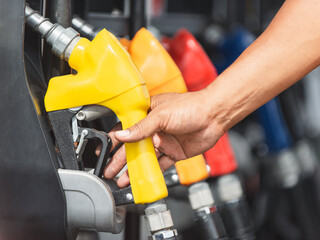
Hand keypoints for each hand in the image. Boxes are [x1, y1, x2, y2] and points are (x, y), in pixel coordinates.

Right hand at [103, 90, 223, 186]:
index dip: (114, 139)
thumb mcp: (161, 115)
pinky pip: (161, 164)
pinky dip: (152, 172)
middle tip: (108, 170)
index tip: (103, 150)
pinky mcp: (174, 152)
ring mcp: (164, 141)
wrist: (214, 116)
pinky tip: (143, 178)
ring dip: (133, 168)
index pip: (126, 127)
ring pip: (145, 157)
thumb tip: (121, 135)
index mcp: (148, 114)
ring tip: (121, 179)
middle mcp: (155, 128)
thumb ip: (141, 128)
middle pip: (134, 146)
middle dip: (119, 159)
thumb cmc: (191, 106)